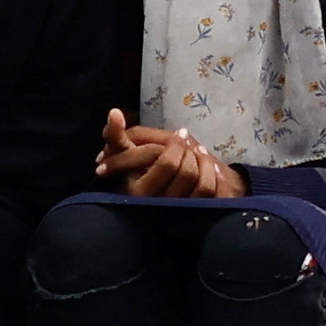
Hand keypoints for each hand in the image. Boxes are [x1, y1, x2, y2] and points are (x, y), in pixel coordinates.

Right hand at [97, 109, 244, 199]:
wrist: (147, 203)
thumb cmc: (130, 173)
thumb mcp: (121, 156)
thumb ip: (116, 136)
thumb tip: (115, 112)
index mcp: (140, 193)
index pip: (167, 163)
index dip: (176, 144)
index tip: (179, 132)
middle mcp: (161, 206)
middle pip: (186, 172)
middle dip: (188, 152)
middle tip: (186, 140)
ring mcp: (178, 212)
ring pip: (201, 184)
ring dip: (203, 161)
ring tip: (196, 151)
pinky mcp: (193, 212)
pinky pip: (209, 192)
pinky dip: (211, 174)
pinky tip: (205, 164)